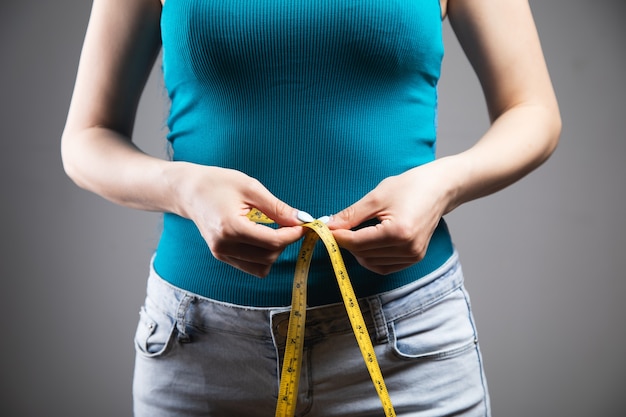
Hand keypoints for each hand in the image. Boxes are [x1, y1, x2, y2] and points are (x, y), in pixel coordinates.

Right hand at [173, 164, 305, 276]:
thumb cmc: (218, 183)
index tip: (304, 225)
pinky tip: (262, 237)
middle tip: (291, 224)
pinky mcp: (222, 257)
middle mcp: (224, 246)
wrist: (189, 191)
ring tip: (275, 230)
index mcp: (230, 227)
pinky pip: (251, 266)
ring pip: (261, 267)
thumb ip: (277, 208)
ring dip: (275, 251)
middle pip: (269, 257)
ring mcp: (221, 254)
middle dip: (285, 242)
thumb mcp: (251, 188)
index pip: (272, 242)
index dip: (293, 235)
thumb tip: (302, 220)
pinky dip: (263, 256)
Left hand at [327, 160, 456, 274]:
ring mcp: (413, 256)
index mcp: (398, 232)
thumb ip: (351, 214)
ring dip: (358, 252)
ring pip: (372, 263)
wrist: (439, 188)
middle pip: (363, 254)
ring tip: (352, 234)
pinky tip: (366, 245)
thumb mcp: (376, 197)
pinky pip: (385, 266)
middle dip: (346, 243)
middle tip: (334, 230)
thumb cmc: (410, 187)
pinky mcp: (415, 258)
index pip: (357, 243)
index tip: (324, 230)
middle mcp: (407, 248)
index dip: (338, 237)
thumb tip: (329, 226)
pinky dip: (371, 259)